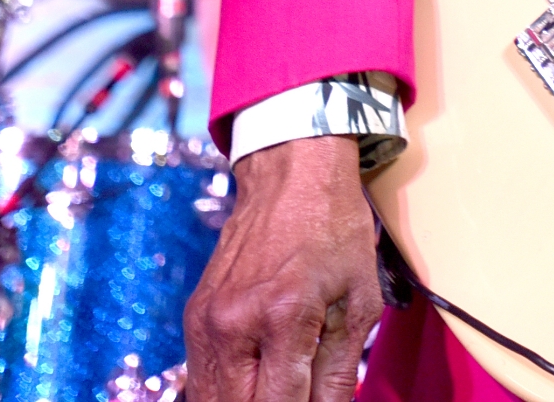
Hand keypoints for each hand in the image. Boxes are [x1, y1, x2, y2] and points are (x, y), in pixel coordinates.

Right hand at [186, 136, 383, 401]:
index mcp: (284, 315)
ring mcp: (205, 321)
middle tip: (294, 398)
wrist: (290, 175)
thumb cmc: (334, 231)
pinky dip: (227, 394)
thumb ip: (340, 372)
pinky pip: (202, 379)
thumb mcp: (359, 301)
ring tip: (279, 391)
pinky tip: (255, 386)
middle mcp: (234, 322)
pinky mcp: (194, 318)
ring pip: (211, 401)